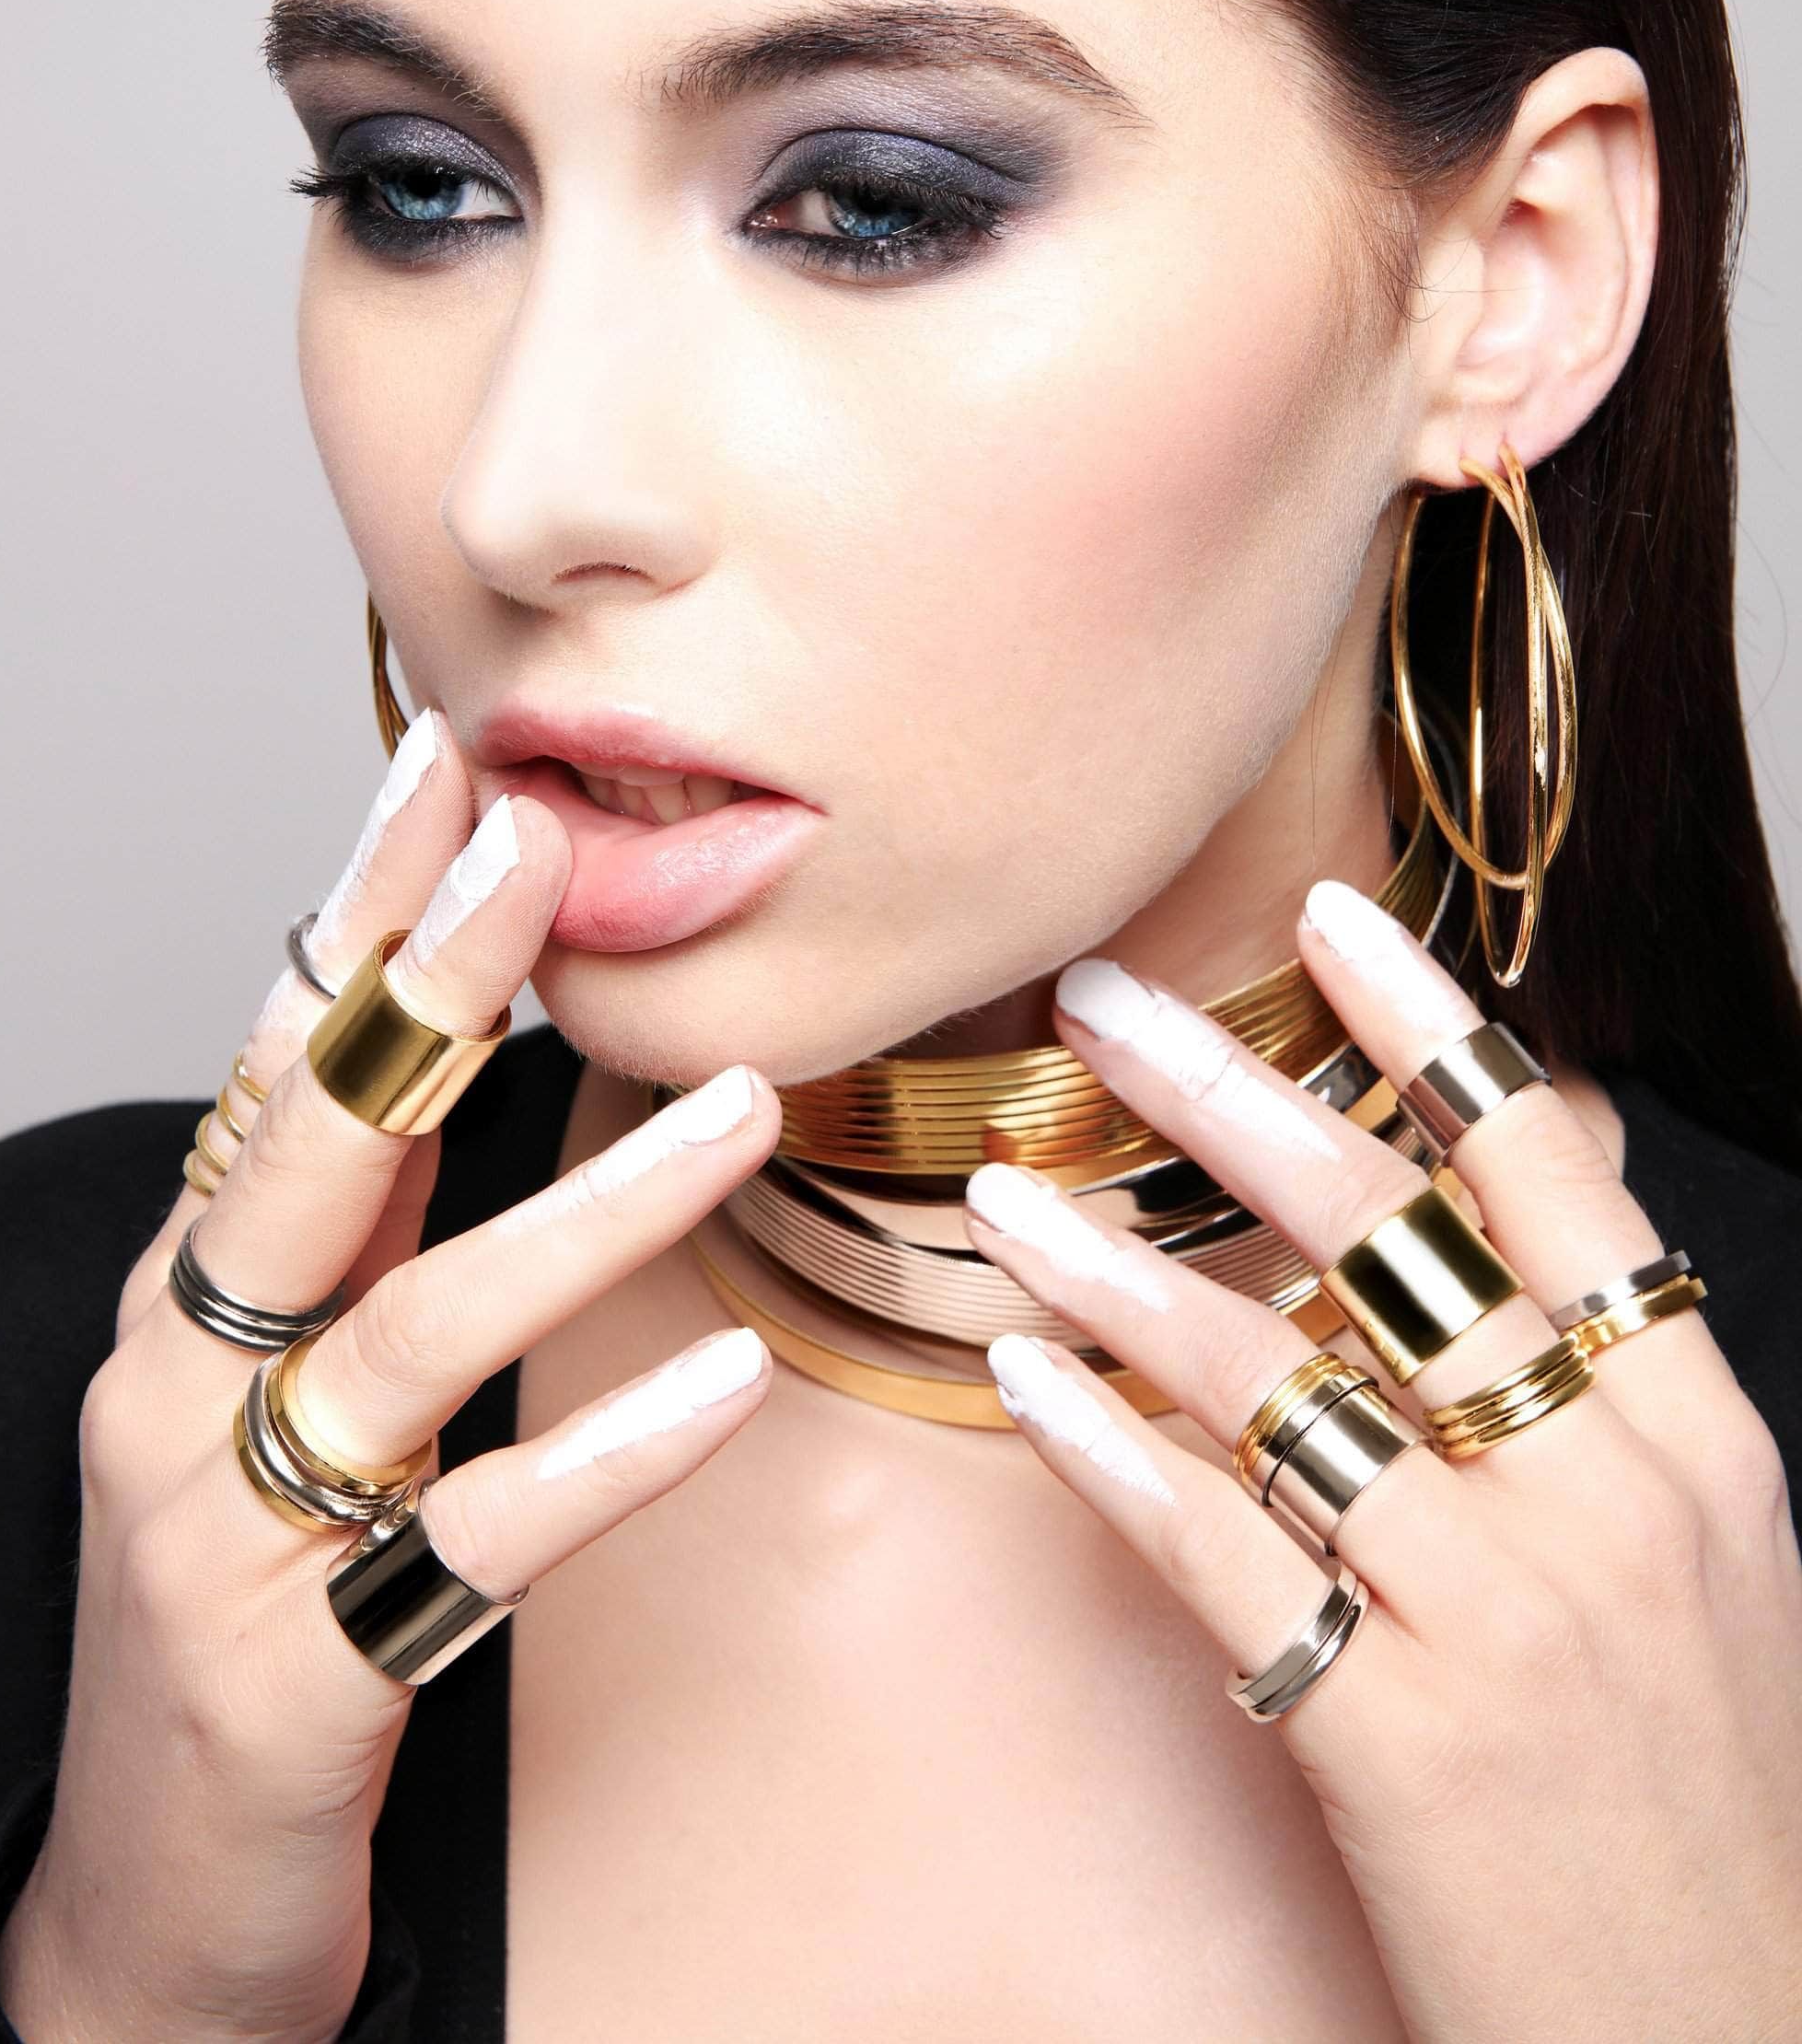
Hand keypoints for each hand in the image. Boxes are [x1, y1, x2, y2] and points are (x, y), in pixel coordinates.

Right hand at [0, 711, 779, 2043]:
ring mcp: (224, 1528)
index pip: (282, 1061)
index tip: (450, 770)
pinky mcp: (295, 1674)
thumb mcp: (277, 1400)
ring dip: (589, 1208)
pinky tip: (731, 1391)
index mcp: (190, 1297)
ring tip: (741, 1110)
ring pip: (418, 1325)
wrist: (141, 1913)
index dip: (363, 911)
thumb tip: (454, 1057)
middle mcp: (183, 1383)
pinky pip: (480, 1543)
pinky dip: (612, 1459)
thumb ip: (358, 1240)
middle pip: (315, 1143)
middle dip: (430, 979)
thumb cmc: (234, 1620)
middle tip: (544, 839)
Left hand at [960, 879, 1801, 2043]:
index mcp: (1695, 1435)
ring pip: (1277, 1376)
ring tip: (1006, 1192)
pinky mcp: (1401, 1735)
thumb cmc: (1710, 1801)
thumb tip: (1526, 1208)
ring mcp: (1504, 1611)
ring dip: (1118, 1268)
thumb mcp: (1715, 1565)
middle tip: (1099, 1002)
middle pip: (1387, 1233)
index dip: (1431, 1029)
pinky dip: (1111, 1453)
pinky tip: (1026, 1383)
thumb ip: (1615, 1389)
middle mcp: (1607, 1493)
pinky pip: (1223, 1550)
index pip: (1551, 1173)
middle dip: (1226, 1096)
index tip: (1327, 918)